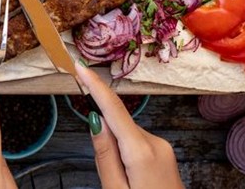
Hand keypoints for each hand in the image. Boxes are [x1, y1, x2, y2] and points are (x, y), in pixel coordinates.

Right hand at [76, 63, 182, 188]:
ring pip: (127, 136)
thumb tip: (95, 121)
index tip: (80, 67)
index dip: (95, 86)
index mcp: (141, 153)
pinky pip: (137, 146)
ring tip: (120, 183)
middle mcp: (156, 144)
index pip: (113, 110)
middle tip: (106, 172)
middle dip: (104, 135)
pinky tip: (128, 179)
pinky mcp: (165, 156)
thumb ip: (104, 155)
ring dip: (116, 150)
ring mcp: (164, 150)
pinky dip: (126, 154)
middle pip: (119, 125)